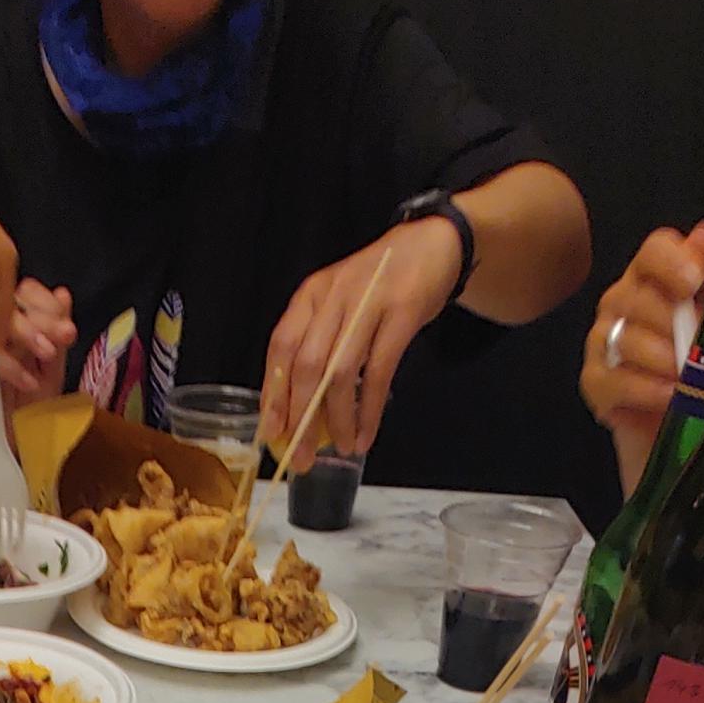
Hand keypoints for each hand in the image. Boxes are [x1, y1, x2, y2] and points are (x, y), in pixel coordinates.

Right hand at [0, 280, 75, 408]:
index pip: (25, 292)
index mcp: (14, 321)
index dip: (46, 301)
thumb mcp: (50, 371)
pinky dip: (11, 367)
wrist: (5, 442)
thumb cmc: (29, 405)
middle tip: (66, 335)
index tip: (65, 322)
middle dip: (44, 317)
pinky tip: (29, 382)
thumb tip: (63, 293)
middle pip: (11, 301)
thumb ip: (58, 337)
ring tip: (48, 354)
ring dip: (28, 333)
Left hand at [261, 220, 463, 472]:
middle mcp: (334, 297)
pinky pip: (379, 373)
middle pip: (306, 366)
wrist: (431, 245)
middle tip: (301, 457)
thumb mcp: (338, 304)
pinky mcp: (401, 315)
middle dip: (301, 419)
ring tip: (341, 448)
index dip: (274, 395)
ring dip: (338, 419)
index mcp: (310, 296)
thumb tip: (298, 408)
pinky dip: (370, 410)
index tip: (271, 433)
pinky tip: (366, 434)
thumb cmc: (379, 284)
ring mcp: (367, 304)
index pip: (281, 349)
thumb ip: (317, 344)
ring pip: (340, 374)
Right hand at [581, 221, 703, 490]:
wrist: (686, 441)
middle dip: (671, 322)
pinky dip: (642, 388)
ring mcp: (604, 343)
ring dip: (662, 357)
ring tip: (689, 379)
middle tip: (699, 349)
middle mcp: (624, 304)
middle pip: (635, 293)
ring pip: (624, 335)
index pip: (653, 251)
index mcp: (658, 282)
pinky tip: (668, 399)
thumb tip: (703, 235)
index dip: (671, 260)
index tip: (694, 282)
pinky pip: (610, 378)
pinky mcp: (594, 384)